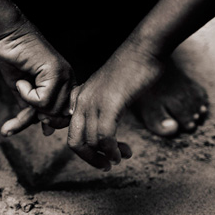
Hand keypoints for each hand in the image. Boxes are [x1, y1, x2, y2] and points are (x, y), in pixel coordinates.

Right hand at [0, 20, 73, 136]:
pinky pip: (42, 100)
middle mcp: (68, 81)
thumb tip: (47, 131)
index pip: (64, 116)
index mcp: (64, 85)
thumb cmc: (14, 60)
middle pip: (57, 116)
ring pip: (51, 110)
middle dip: (34, 116)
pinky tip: (23, 80)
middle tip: (18, 103)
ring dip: (29, 103)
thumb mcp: (24, 92)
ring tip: (21, 85)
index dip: (46, 121)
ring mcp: (64, 76)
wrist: (8, 36)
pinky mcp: (55, 72)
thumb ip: (35, 110)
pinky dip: (27, 94)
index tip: (26, 118)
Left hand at [67, 44, 161, 169]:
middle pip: (75, 143)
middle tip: (107, 166)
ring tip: (122, 157)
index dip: (84, 151)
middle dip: (90, 159)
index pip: (71, 132)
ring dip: (107, 156)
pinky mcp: (110, 103)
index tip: (101, 157)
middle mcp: (81, 101)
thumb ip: (102, 108)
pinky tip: (121, 153)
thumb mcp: (109, 91)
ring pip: (90, 142)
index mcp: (79, 98)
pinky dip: (112, 150)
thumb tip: (105, 129)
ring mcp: (94, 102)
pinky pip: (104, 136)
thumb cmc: (132, 69)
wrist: (144, 49)